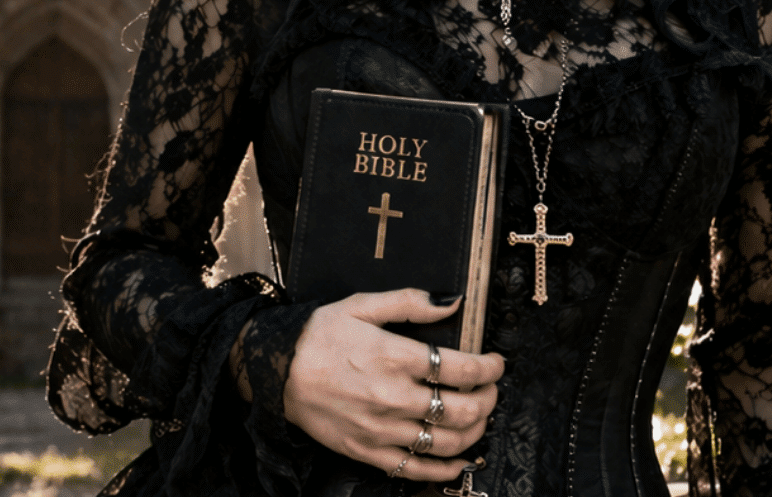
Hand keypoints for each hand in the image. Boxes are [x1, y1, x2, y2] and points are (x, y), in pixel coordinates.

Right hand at [283, 289, 504, 484]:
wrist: (275, 369)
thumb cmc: (317, 336)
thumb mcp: (361, 305)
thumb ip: (410, 303)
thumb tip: (452, 302)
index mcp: (394, 356)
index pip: (462, 369)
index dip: (489, 368)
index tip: (496, 363)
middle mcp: (393, 396)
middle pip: (462, 408)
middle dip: (488, 399)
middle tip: (490, 390)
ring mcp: (382, 429)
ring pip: (447, 442)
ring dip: (475, 431)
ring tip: (478, 418)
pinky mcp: (368, 451)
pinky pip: (417, 469)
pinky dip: (447, 469)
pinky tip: (459, 458)